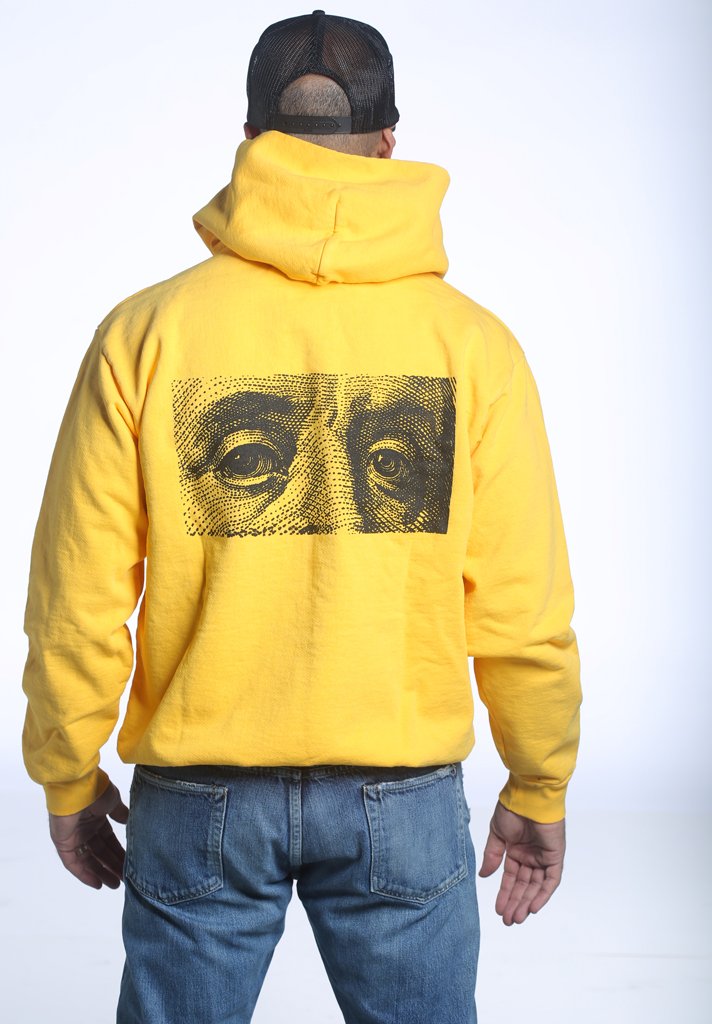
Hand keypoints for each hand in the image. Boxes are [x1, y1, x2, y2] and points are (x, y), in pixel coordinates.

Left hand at [48, 781, 128, 889]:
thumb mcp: (113, 801)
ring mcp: (73, 837)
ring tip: (115, 884)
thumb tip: (127, 821)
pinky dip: (84, 874)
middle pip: (99, 853)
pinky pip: (73, 863)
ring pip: (88, 860)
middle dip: (111, 865)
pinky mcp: (63, 844)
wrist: (76, 788)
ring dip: (100, 872)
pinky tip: (98, 883)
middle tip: (124, 879)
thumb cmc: (95, 791)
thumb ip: (119, 813)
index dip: (118, 853)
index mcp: (96, 819)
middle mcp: (85, 829)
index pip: (108, 841)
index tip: (129, 864)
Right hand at [478, 800, 564, 925]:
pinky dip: (543, 894)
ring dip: (527, 902)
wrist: (528, 797)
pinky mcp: (555, 857)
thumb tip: (484, 876)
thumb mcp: (497, 835)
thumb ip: (492, 856)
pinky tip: (533, 907)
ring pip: (536, 886)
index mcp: (517, 851)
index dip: (505, 894)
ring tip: (517, 917)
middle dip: (516, 903)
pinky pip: (551, 880)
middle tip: (508, 920)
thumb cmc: (512, 810)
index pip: (511, 878)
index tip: (498, 909)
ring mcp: (543, 857)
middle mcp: (531, 856)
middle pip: (524, 886)